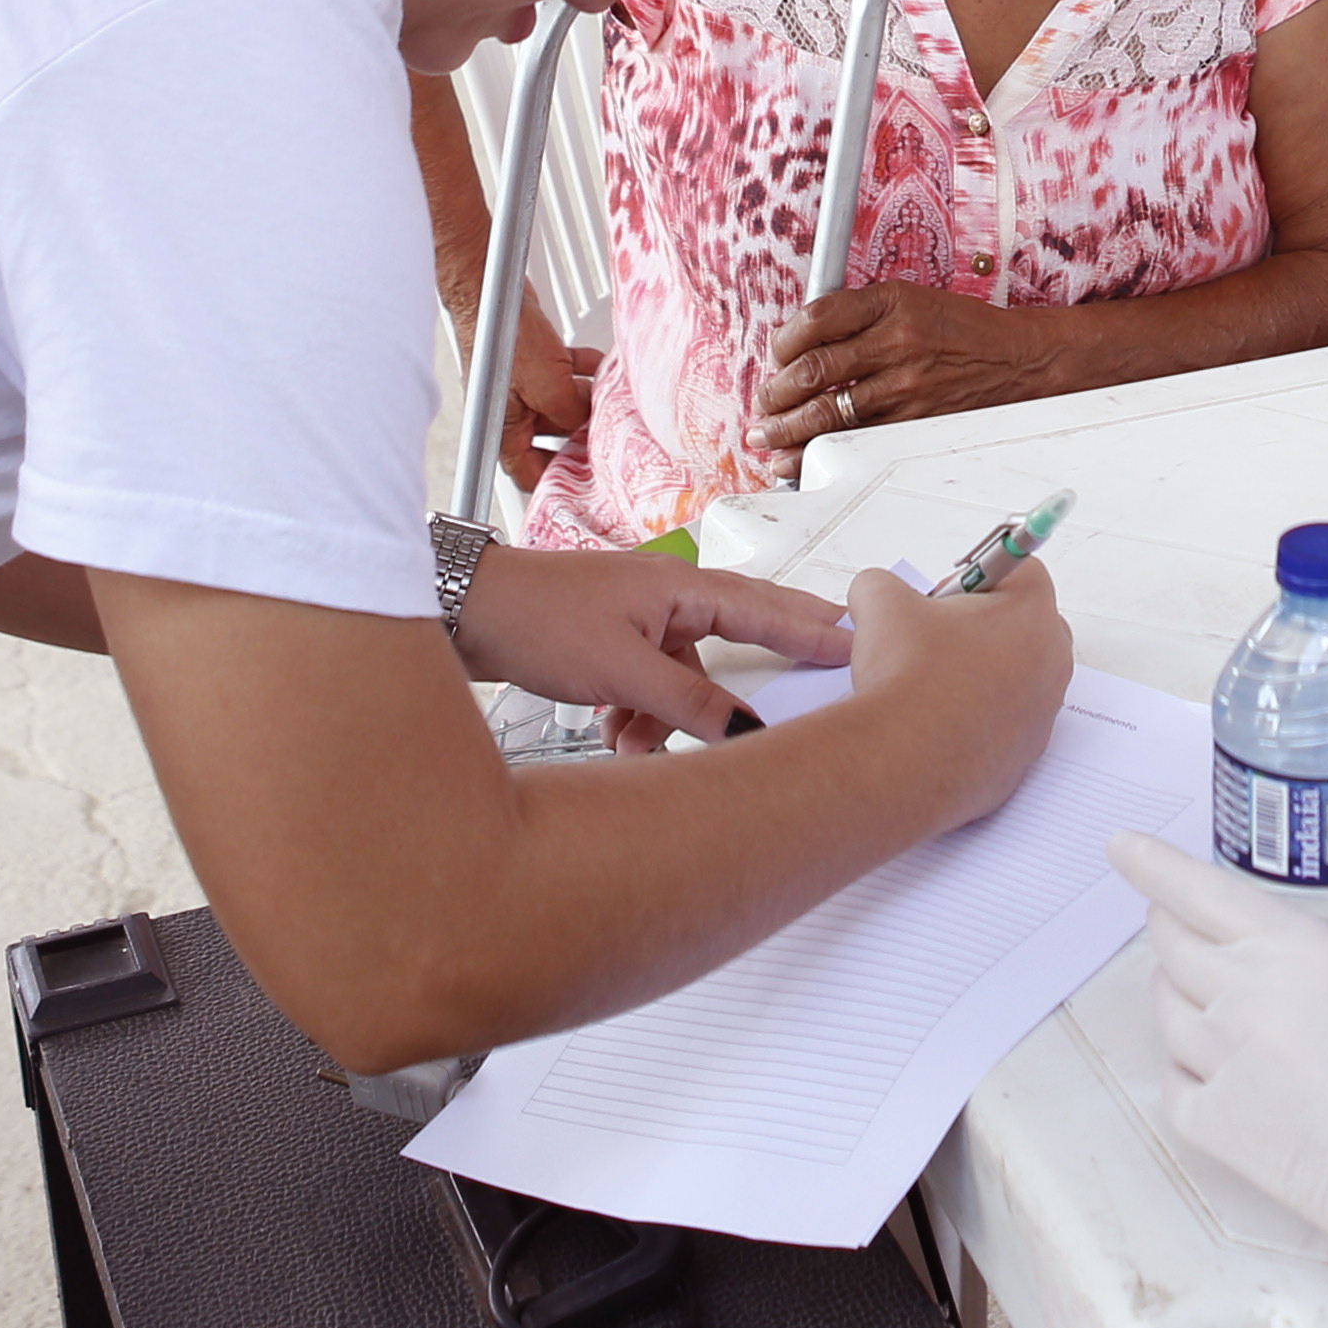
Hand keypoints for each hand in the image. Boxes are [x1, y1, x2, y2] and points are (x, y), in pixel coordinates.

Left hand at [449, 544, 847, 747]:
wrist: (467, 612)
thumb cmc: (536, 617)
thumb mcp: (621, 670)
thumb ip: (688, 703)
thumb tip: (744, 730)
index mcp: (682, 586)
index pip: (768, 610)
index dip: (816, 631)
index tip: (860, 643)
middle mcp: (669, 596)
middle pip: (738, 635)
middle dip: (764, 669)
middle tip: (825, 673)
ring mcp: (642, 619)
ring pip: (686, 677)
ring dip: (671, 717)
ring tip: (639, 741)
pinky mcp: (615, 643)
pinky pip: (652, 686)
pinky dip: (641, 715)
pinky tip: (616, 734)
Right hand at [503, 328, 597, 498]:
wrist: (491, 291)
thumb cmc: (501, 339)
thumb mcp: (550, 389)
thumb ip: (573, 416)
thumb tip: (593, 426)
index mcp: (503, 431)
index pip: (530, 473)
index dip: (559, 480)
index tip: (588, 477)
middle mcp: (510, 413)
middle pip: (553, 437)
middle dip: (582, 433)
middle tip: (611, 432)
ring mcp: (522, 387)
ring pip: (563, 404)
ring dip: (587, 399)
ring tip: (611, 397)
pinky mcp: (532, 362)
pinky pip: (564, 376)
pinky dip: (583, 373)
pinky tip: (601, 368)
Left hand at [757, 285, 1088, 455]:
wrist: (1019, 360)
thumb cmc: (963, 329)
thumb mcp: (913, 301)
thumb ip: (861, 316)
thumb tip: (802, 344)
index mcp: (892, 302)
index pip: (817, 318)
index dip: (784, 341)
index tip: (776, 354)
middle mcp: (897, 342)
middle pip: (813, 370)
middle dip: (775, 392)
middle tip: (763, 402)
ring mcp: (906, 386)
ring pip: (827, 413)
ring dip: (785, 428)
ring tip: (766, 435)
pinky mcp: (915, 422)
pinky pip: (854, 442)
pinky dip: (816, 454)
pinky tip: (796, 460)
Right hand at [849, 561, 1070, 830]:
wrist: (901, 760)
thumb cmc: (907, 681)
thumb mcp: (881, 603)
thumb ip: (884, 583)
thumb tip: (878, 591)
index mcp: (1031, 612)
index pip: (1021, 569)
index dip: (976, 574)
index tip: (945, 595)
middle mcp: (1051, 660)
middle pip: (1023, 624)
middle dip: (980, 624)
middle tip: (934, 637)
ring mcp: (1044, 711)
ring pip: (1016, 676)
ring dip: (980, 673)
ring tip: (932, 684)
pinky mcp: (1027, 753)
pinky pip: (1006, 722)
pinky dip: (978, 718)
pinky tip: (938, 722)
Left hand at [1108, 834, 1327, 1277]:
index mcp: (1303, 948)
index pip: (1203, 892)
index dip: (1155, 864)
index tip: (1120, 845)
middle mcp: (1250, 998)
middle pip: (1174, 947)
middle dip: (1165, 924)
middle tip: (1169, 918)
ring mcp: (1229, 1068)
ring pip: (1167, 1014)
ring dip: (1169, 993)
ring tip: (1184, 987)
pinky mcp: (1225, 1134)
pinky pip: (1175, 1090)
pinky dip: (1178, 1072)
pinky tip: (1195, 1070)